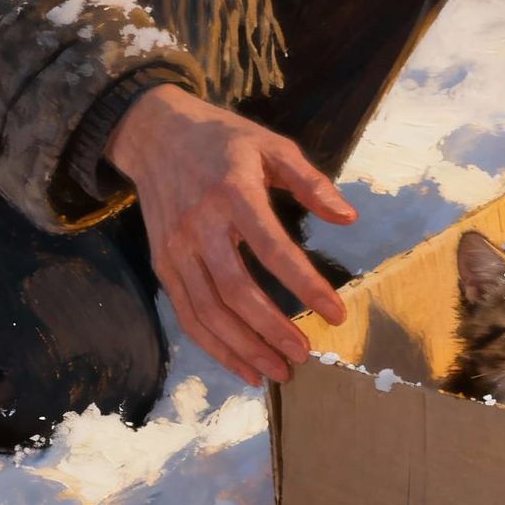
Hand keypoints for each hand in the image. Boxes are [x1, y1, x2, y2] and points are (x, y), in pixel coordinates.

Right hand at [106, 85, 354, 385]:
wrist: (155, 134)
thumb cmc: (224, 141)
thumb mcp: (272, 145)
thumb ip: (311, 182)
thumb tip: (349, 217)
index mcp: (233, 193)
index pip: (273, 248)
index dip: (305, 284)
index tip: (336, 313)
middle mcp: (200, 226)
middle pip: (235, 290)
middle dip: (271, 329)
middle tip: (305, 355)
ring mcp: (176, 249)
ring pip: (207, 311)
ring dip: (242, 347)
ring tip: (278, 370)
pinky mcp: (162, 264)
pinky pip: (187, 313)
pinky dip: (213, 345)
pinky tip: (242, 364)